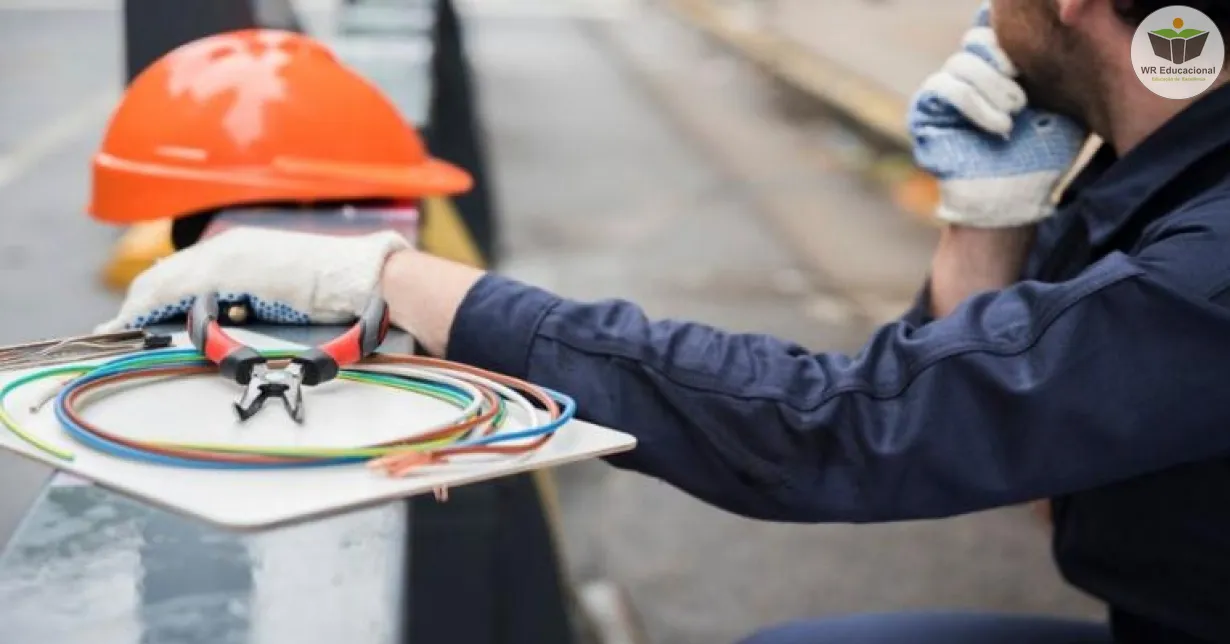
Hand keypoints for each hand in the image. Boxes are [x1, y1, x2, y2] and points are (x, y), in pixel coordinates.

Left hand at [96, 227, 410, 332]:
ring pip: (165, 280)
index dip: (158, 296)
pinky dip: (152, 307)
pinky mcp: (230, 270)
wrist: (366, 281)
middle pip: (167, 274)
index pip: (187, 273)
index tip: (139, 317)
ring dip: (139, 307)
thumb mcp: (289, 296)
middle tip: (115, 330)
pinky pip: (177, 290)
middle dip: (139, 303)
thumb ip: (259, 304)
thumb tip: (236, 325)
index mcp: (245, 250)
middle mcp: (231, 247)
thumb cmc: (340, 294)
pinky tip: (138, 323)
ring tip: (118, 332)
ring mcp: (229, 256)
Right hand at [907, 3, 1087, 227]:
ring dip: (993, 88)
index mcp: (1001, 65)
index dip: (1007, 26)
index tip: (1029, 57)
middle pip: (979, 36)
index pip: (993, 23)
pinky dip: (975, 105)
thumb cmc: (1044, 157)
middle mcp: (971, 73)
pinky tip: (999, 128)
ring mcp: (946, 89)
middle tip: (1025, 94)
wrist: (1012, 202)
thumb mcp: (1066, 103)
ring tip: (1014, 116)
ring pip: (962, 61)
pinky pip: (945, 87)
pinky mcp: (926, 110)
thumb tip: (1079, 23)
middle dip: (1005, 59)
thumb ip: (1067, 65)